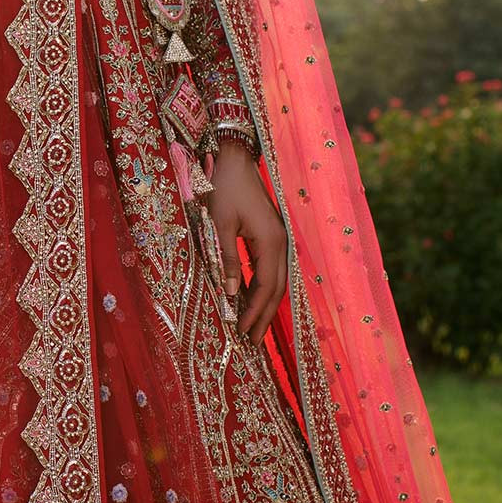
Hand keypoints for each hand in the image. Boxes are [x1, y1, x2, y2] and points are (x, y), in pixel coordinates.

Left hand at [206, 139, 286, 341]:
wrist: (236, 158)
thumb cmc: (224, 187)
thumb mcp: (219, 224)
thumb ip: (226, 259)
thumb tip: (228, 293)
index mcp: (271, 242)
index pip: (265, 288)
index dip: (254, 313)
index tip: (241, 332)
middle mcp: (282, 244)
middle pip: (276, 290)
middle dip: (264, 317)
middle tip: (252, 344)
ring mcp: (280, 240)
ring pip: (276, 282)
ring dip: (265, 306)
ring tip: (253, 330)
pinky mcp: (273, 237)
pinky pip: (271, 270)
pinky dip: (263, 289)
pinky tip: (251, 301)